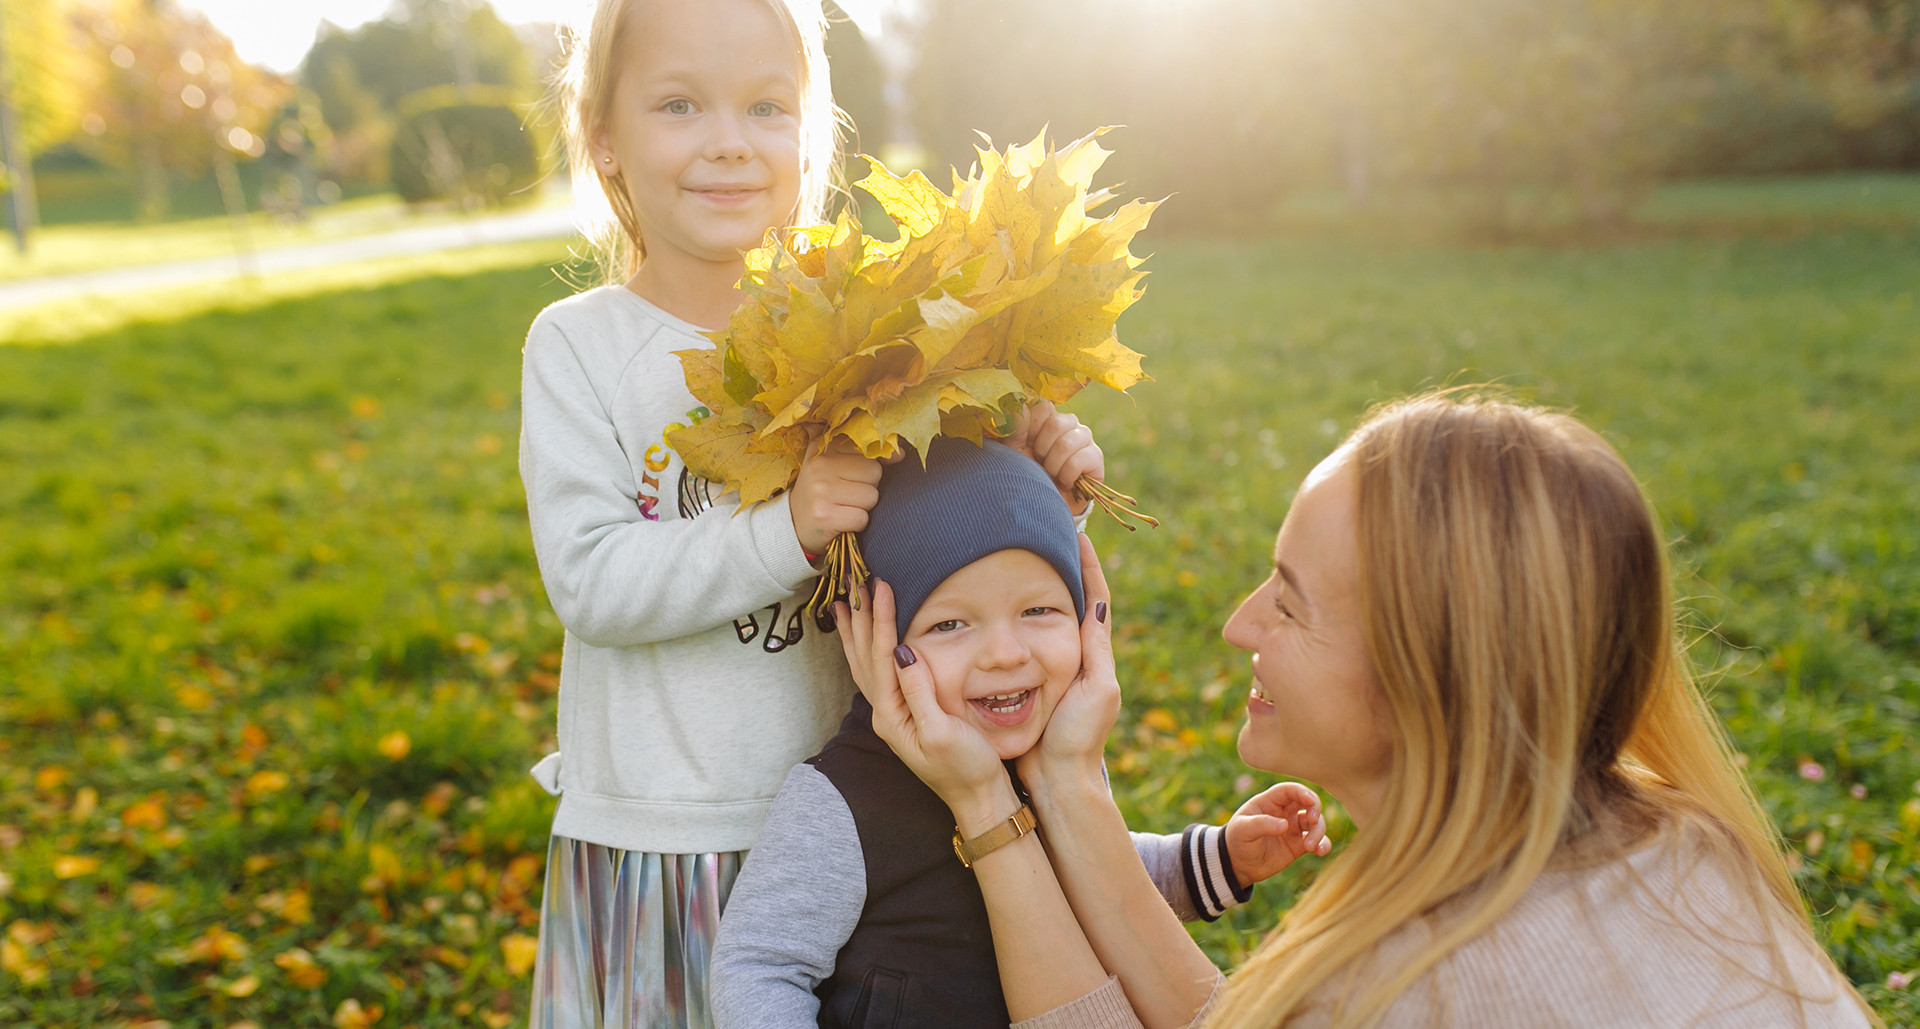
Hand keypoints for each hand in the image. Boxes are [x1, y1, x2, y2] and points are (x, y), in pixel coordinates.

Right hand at [790, 437, 882, 557]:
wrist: (793, 522)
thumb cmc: (823, 490)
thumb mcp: (835, 463)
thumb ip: (867, 453)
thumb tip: (901, 453)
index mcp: (824, 447)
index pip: (869, 448)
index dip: (876, 462)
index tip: (864, 473)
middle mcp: (820, 465)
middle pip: (875, 473)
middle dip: (868, 486)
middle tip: (847, 493)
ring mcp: (821, 491)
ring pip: (871, 496)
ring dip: (864, 506)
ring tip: (844, 506)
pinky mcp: (824, 516)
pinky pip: (863, 518)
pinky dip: (858, 523)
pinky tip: (842, 520)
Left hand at [835, 580, 1020, 832]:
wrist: (980, 799)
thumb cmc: (967, 769)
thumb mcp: (944, 733)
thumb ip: (920, 694)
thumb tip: (901, 651)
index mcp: (893, 715)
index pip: (882, 657)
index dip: (880, 620)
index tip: (880, 586)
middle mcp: (887, 714)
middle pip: (865, 657)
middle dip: (859, 618)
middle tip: (852, 582)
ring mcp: (895, 715)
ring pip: (867, 664)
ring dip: (857, 632)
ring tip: (846, 603)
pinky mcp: (908, 715)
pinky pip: (880, 674)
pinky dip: (871, 650)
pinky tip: (873, 639)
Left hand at [1003, 400, 1101, 514]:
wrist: (1042, 505)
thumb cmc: (1027, 474)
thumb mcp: (1014, 451)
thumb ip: (1015, 427)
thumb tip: (1019, 405)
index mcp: (1047, 418)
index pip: (1044, 406)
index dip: (1032, 427)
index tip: (1026, 445)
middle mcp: (1067, 424)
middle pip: (1057, 422)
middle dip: (1042, 449)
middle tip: (1040, 463)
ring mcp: (1084, 438)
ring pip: (1068, 442)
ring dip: (1053, 465)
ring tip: (1051, 474)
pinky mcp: (1096, 457)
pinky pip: (1080, 459)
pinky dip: (1067, 475)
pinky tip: (1065, 482)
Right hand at [1016, 534, 1119, 792]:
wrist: (1056, 779)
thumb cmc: (1077, 737)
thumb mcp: (1096, 690)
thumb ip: (1095, 648)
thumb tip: (1097, 603)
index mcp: (1093, 653)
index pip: (1095, 596)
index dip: (1087, 565)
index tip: (1076, 533)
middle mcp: (1073, 656)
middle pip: (1068, 601)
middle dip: (1059, 568)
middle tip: (1044, 535)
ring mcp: (1050, 668)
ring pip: (1039, 617)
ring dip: (1032, 588)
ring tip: (1017, 558)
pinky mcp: (1027, 681)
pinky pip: (1016, 640)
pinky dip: (1010, 618)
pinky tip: (991, 605)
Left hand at [1223, 782, 1330, 889]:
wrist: (1238, 864)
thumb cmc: (1237, 840)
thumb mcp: (1242, 830)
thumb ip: (1261, 824)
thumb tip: (1285, 825)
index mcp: (1270, 801)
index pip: (1290, 790)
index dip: (1302, 793)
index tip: (1310, 802)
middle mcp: (1285, 812)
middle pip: (1308, 802)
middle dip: (1315, 809)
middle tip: (1312, 821)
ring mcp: (1294, 828)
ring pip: (1316, 823)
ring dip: (1317, 832)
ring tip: (1308, 847)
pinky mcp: (1299, 845)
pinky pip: (1317, 841)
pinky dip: (1323, 844)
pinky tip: (1320, 852)